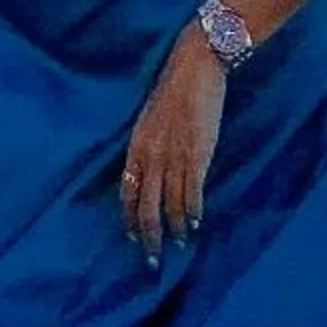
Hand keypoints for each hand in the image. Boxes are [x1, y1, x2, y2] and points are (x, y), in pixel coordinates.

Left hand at [119, 28, 225, 264]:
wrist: (194, 66)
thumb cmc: (173, 89)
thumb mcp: (151, 119)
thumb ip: (149, 147)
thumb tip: (153, 173)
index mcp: (136, 146)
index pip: (128, 193)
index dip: (130, 218)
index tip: (133, 238)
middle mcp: (151, 157)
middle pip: (147, 209)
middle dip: (149, 238)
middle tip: (152, 260)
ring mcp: (174, 157)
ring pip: (171, 205)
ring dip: (174, 229)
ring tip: (178, 245)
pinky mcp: (198, 154)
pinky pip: (192, 193)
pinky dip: (192, 212)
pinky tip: (194, 223)